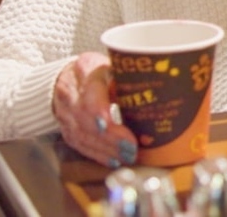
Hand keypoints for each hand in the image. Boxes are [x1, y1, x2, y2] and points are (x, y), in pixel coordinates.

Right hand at [53, 52, 137, 166]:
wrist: (66, 77)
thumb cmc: (99, 71)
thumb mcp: (114, 66)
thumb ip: (129, 82)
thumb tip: (161, 102)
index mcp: (85, 69)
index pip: (89, 96)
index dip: (101, 114)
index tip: (115, 126)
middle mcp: (70, 93)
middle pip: (87, 120)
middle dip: (111, 138)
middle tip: (132, 149)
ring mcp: (64, 113)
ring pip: (83, 135)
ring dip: (107, 149)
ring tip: (128, 156)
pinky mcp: (66, 129)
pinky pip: (80, 145)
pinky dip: (98, 154)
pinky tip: (114, 160)